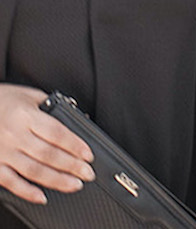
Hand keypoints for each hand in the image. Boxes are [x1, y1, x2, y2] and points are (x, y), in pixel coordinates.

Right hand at [0, 85, 94, 204]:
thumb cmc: (5, 100)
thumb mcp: (31, 96)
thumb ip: (53, 105)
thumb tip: (76, 117)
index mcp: (26, 116)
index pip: (56, 133)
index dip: (75, 145)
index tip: (88, 155)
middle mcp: (14, 135)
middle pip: (48, 154)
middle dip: (72, 166)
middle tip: (88, 173)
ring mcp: (3, 152)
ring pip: (33, 171)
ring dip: (57, 180)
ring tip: (74, 185)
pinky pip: (11, 182)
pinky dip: (27, 192)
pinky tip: (42, 196)